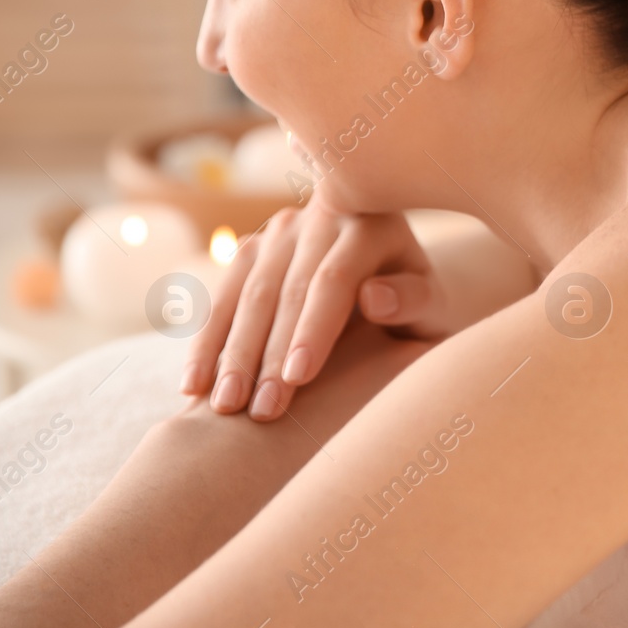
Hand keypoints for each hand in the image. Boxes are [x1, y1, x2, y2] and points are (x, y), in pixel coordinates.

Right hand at [180, 192, 448, 420]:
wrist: (393, 278)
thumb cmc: (419, 306)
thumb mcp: (433, 306)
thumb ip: (414, 300)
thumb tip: (374, 297)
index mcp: (371, 224)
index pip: (335, 279)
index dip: (313, 329)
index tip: (297, 379)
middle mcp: (321, 217)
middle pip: (285, 289)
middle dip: (266, 354)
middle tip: (254, 411)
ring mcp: (281, 230)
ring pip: (247, 293)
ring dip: (229, 353)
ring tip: (220, 407)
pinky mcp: (252, 249)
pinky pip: (222, 297)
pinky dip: (207, 343)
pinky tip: (194, 385)